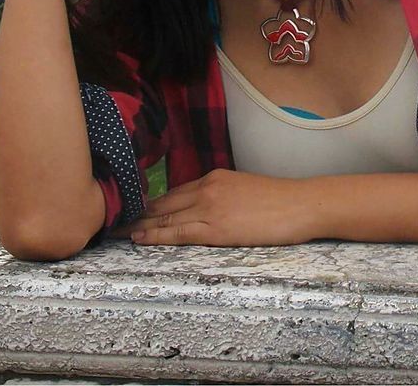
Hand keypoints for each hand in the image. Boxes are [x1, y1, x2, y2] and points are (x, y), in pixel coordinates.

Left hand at [110, 168, 318, 246]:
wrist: (302, 204)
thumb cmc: (282, 200)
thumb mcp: (246, 189)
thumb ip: (223, 196)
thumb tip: (210, 209)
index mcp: (215, 178)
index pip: (174, 192)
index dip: (152, 204)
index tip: (134, 210)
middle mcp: (207, 188)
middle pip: (163, 203)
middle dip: (138, 213)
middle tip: (114, 221)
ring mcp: (210, 207)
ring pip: (165, 218)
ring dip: (140, 226)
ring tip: (119, 233)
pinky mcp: (216, 228)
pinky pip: (178, 233)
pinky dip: (155, 236)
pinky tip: (140, 239)